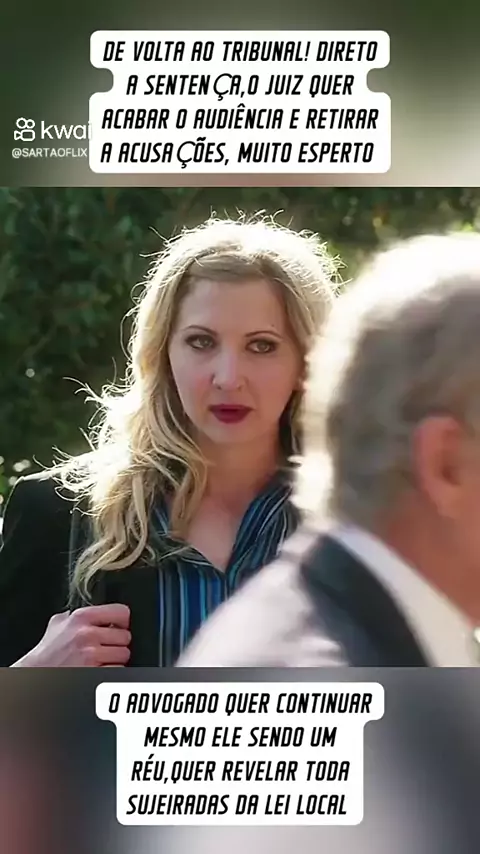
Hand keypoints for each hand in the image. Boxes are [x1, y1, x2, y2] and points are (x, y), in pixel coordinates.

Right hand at [11, 604, 130, 666]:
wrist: (36, 673)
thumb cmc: (47, 652)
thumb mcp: (58, 624)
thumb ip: (76, 614)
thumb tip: (94, 610)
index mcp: (81, 618)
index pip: (121, 612)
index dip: (122, 621)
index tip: (118, 627)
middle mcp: (87, 634)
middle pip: (125, 636)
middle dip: (117, 643)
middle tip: (105, 647)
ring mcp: (91, 655)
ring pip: (124, 655)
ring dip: (115, 659)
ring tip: (100, 659)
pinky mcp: (94, 673)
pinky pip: (118, 670)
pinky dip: (112, 672)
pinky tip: (98, 669)